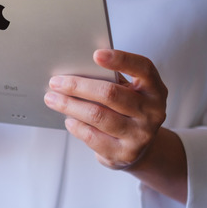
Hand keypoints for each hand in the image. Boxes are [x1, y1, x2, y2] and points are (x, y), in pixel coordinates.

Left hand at [43, 49, 168, 169]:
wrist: (140, 149)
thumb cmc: (127, 110)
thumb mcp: (129, 92)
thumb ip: (111, 79)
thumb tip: (76, 67)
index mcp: (154, 89)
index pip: (143, 68)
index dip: (121, 59)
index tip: (96, 54)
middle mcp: (152, 111)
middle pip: (110, 93)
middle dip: (77, 86)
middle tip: (55, 82)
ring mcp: (140, 135)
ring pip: (97, 115)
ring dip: (69, 105)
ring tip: (52, 99)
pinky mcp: (125, 153)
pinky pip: (92, 136)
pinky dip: (76, 126)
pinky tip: (68, 119)